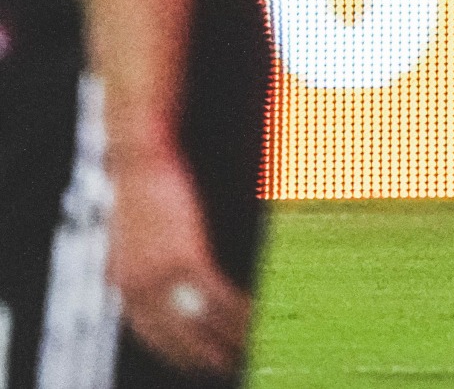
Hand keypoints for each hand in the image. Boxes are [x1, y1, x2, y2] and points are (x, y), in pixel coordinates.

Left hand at [106, 146, 251, 376]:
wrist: (139, 159)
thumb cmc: (145, 186)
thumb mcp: (141, 230)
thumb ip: (153, 257)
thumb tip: (178, 271)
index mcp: (124, 285)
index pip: (152, 334)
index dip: (179, 352)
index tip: (202, 361)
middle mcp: (136, 290)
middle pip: (176, 338)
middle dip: (205, 356)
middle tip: (233, 363)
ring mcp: (158, 278)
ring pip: (199, 324)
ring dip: (227, 341)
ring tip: (253, 348)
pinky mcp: (183, 261)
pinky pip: (217, 300)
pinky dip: (240, 313)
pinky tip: (259, 318)